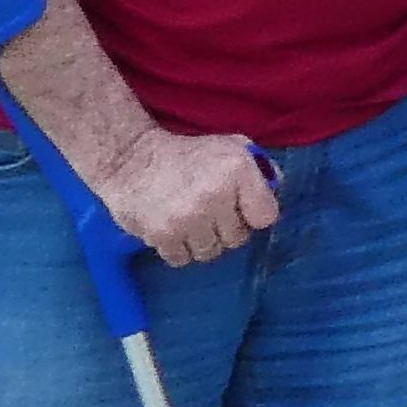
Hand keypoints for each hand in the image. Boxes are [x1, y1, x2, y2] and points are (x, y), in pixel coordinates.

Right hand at [97, 124, 279, 265]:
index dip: (254, 215)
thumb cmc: (188, 154)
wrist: (131, 159)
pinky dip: (179, 249)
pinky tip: (173, 230)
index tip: (242, 209)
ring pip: (210, 252)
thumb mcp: (231, 147)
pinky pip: (182, 259)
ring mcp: (188, 218)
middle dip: (226, 228)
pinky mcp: (162, 234)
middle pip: (238, 239)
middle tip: (210, 213)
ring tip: (190, 221)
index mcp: (238, 171)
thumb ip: (259, 169)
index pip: (266, 217)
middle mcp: (216, 196)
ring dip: (202, 241)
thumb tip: (275, 190)